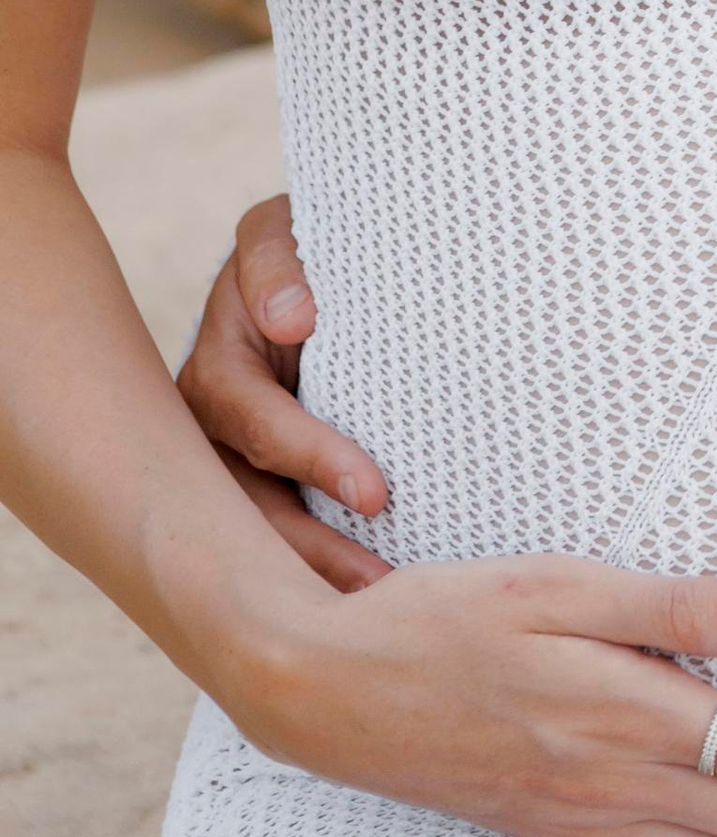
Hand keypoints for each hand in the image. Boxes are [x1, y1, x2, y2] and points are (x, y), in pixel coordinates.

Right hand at [177, 194, 391, 596]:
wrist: (318, 270)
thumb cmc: (304, 247)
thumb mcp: (281, 232)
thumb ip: (276, 262)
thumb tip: (290, 319)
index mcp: (218, 367)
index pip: (253, 422)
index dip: (310, 457)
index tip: (374, 492)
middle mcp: (213, 428)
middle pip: (247, 504)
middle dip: (310, 551)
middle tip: (380, 587)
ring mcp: (235, 466)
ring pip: (258, 535)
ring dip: (318, 573)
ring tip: (384, 604)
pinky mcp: (269, 488)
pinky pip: (281, 538)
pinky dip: (318, 569)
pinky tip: (372, 600)